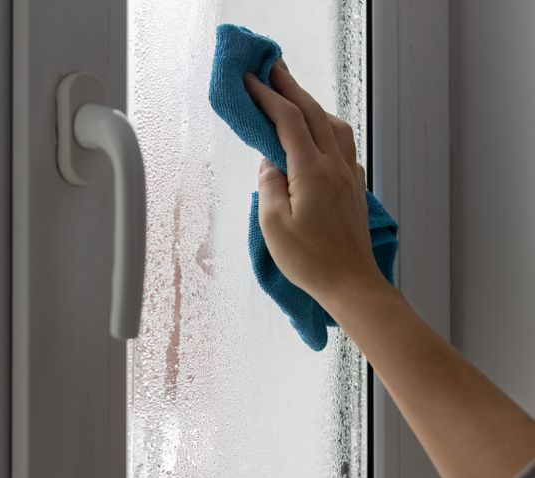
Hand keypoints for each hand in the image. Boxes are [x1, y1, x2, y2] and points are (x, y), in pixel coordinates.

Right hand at [243, 60, 386, 305]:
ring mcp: (348, 174)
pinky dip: (326, 127)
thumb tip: (270, 163)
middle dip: (290, 88)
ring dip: (312, 104)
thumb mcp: (274, 225)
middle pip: (313, 114)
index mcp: (312, 171)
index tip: (251, 81)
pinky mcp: (353, 186)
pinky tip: (319, 133)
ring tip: (294, 95)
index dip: (268, 97)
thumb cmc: (310, 260)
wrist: (351, 282)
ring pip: (332, 125)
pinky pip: (342, 144)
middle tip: (273, 68)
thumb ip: (269, 186)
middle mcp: (334, 165)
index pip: (288, 121)